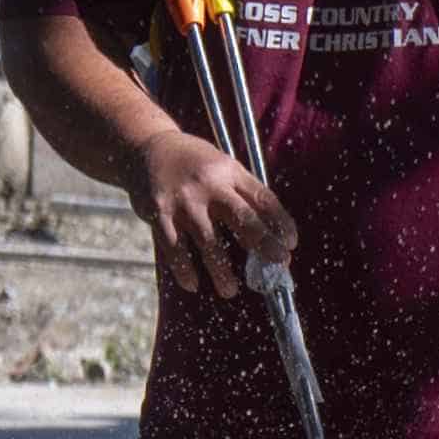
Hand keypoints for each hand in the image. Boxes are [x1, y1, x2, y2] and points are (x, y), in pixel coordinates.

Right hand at [128, 126, 295, 297]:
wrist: (146, 148)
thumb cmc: (194, 164)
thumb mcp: (222, 166)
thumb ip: (243, 193)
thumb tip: (271, 232)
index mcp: (230, 171)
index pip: (263, 198)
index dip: (281, 222)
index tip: (291, 243)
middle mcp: (209, 185)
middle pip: (242, 218)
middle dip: (264, 244)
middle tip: (278, 264)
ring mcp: (184, 201)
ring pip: (208, 240)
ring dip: (221, 270)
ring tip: (230, 290)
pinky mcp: (159, 213)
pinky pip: (175, 247)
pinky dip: (184, 269)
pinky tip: (193, 284)